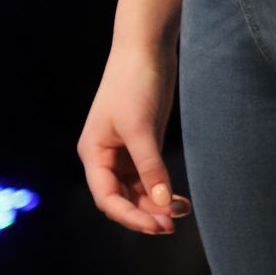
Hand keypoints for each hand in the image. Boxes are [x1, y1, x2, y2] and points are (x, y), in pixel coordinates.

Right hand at [77, 40, 190, 235]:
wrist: (146, 48)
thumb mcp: (141, 127)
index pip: (107, 198)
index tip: (157, 225)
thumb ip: (150, 167)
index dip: (130, 216)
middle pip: (122, 200)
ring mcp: (126, 152)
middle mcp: (106, 157)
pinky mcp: (144, 145)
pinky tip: (180, 200)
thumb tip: (163, 204)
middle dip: (145, 213)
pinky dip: (164, 191)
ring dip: (157, 205)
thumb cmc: (134, 83)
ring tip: (182, 212)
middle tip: (172, 225)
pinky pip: (151, 178)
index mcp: (93, 154)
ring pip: (138, 192)